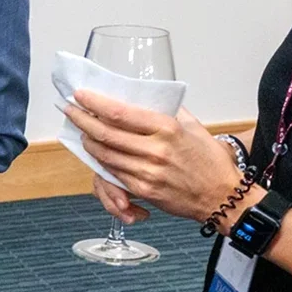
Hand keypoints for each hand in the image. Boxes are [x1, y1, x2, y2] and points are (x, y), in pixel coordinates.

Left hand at [63, 91, 245, 225]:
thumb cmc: (209, 161)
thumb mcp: (193, 126)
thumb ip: (169, 109)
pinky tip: (97, 152)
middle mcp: (155, 150)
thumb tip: (145, 95)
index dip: (95, 103)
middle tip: (71, 110)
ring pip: (105, 154)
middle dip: (82, 119)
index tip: (81, 95)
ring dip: (88, 141)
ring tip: (82, 129)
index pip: (120, 113)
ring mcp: (148, 172)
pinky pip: (114, 173)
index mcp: (167, 128)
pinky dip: (101, 161)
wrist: (221, 196)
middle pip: (106, 133)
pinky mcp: (144, 190)